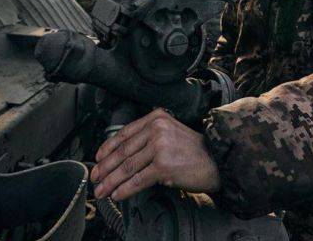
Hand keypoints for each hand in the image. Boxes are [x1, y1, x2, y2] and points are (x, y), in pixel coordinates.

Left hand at [90, 108, 220, 200]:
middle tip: (95, 177)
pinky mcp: (163, 165)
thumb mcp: (171, 132)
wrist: (217, 161)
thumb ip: (149, 137)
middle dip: (105, 167)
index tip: (98, 158)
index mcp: (156, 117)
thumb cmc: (194, 150)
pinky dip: (124, 189)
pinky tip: (117, 195)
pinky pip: (137, 180)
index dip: (107, 148)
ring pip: (127, 167)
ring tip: (102, 190)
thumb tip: (123, 155)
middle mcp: (156, 129)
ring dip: (111, 181)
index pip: (124, 133)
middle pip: (123, 151)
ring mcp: (160, 147)